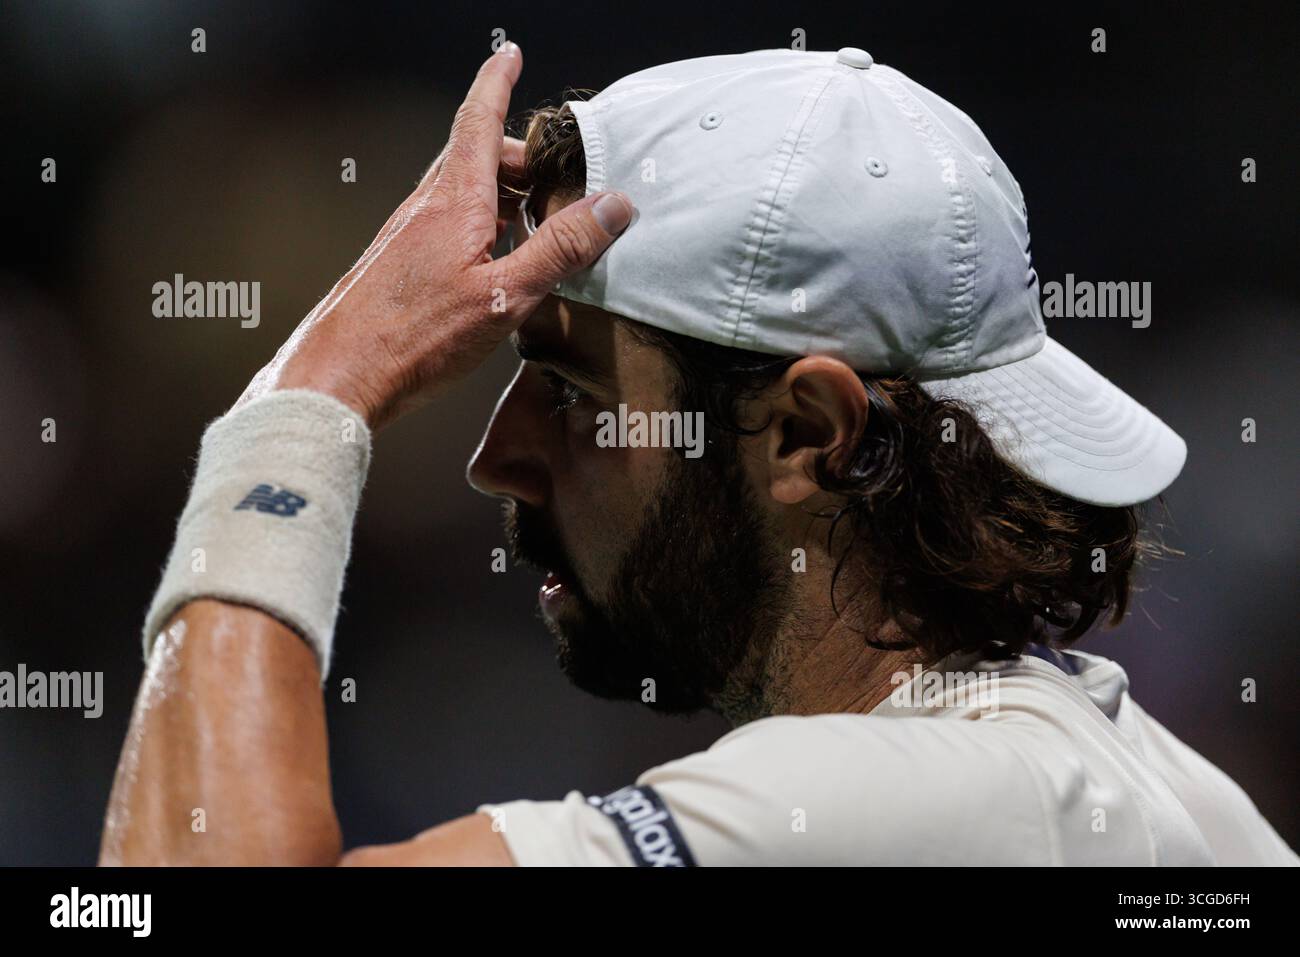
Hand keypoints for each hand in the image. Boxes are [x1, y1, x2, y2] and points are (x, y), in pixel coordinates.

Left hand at [237, 42, 632, 429]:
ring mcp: (410, 235)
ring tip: (540, 221)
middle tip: (561, 177)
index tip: (508, 54)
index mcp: (454, 202)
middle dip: (522, 156)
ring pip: (464, 193)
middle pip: (478, 158)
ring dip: (504, 193)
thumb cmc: (414, 338)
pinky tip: (499, 260)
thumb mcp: (504, 295)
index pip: (478, 121)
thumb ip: (560, 250)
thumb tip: (613, 207)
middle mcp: (426, 208)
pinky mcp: (402, 263)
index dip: (497, 83)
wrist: (339, 375)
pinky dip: (484, 223)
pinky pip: (450, 223)